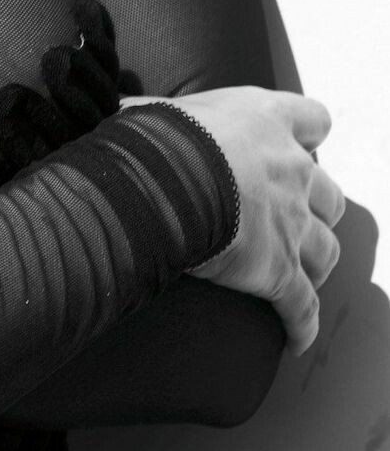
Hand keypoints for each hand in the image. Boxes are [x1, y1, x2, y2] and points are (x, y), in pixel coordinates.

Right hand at [120, 88, 343, 355]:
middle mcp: (291, 170)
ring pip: (326, 251)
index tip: (295, 143)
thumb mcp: (158, 112)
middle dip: (314, 209)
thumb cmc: (152, 139)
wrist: (161, 181)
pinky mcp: (281, 270)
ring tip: (295, 276)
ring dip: (313, 265)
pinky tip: (295, 338)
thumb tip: (123, 113)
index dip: (306, 133)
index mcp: (264, 120)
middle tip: (286, 217)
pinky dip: (302, 326)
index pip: (312, 119)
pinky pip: (303, 308)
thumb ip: (161, 114)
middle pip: (327, 194)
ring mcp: (292, 222)